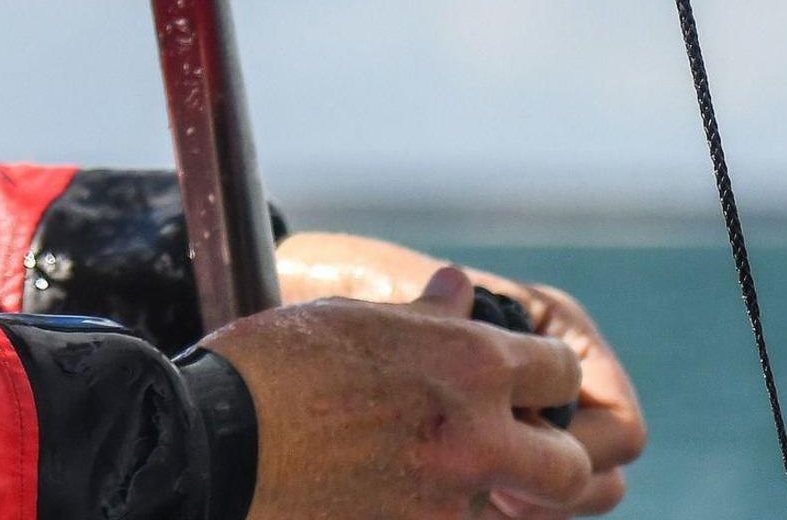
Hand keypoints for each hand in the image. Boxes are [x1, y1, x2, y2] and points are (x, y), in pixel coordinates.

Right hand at [276, 232, 645, 511]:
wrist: (214, 441)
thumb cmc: (275, 365)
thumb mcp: (354, 318)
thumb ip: (426, 315)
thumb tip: (461, 290)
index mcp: (469, 363)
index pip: (563, 372)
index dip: (544, 379)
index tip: (520, 387)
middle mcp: (476, 435)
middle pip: (572, 466)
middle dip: (549, 460)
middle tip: (507, 452)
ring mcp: (449, 499)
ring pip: (518, 512)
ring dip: (496, 496)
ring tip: (447, 477)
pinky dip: (440, 513)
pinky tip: (400, 496)